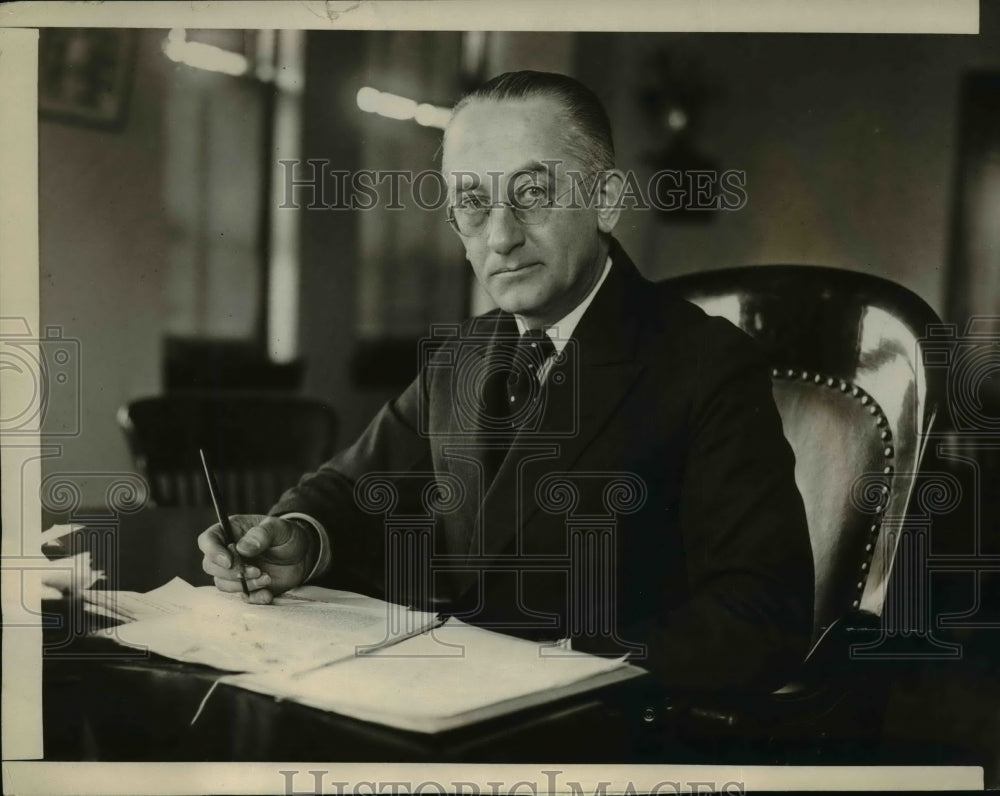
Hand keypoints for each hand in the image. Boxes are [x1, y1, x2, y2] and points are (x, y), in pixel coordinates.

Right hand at [198, 514, 315, 604]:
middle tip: (256, 571)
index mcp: (231, 531)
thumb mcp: (280, 528)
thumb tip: (242, 548)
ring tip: (267, 578)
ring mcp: (235, 571)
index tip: (229, 561)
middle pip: (211, 565)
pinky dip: (253, 598)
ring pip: (223, 584)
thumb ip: (262, 534)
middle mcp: (228, 552)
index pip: (208, 540)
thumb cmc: (287, 535)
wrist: (303, 555)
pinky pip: (241, 597)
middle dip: (232, 572)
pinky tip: (268, 594)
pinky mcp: (247, 587)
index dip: (213, 552)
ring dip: (244, 585)